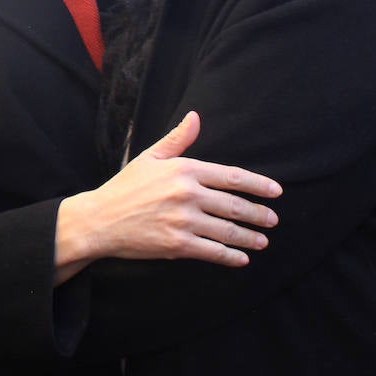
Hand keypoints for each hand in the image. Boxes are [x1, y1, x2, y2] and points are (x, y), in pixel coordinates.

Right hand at [55, 112, 281, 282]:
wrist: (99, 220)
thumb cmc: (126, 186)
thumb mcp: (150, 157)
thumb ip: (178, 139)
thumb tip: (195, 116)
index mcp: (184, 170)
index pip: (231, 176)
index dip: (257, 185)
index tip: (276, 192)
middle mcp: (187, 194)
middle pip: (234, 205)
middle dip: (258, 214)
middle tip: (273, 220)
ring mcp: (183, 221)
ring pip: (226, 231)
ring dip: (249, 238)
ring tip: (263, 241)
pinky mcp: (176, 245)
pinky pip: (212, 251)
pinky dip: (230, 256)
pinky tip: (241, 259)